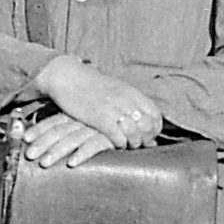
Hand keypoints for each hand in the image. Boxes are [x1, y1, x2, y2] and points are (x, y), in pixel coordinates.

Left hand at [22, 112, 118, 168]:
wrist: (137, 126)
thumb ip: (71, 130)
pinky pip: (95, 145)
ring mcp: (97, 128)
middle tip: (29, 155)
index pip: (54, 121)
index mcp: (77, 115)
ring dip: (57, 151)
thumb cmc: (108, 129)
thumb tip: (47, 142)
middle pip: (59, 130)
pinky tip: (72, 163)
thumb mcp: (87, 125)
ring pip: (73, 138)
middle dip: (42, 143)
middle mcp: (85, 120)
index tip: (25, 138)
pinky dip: (82, 154)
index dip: (39, 129)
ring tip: (44, 163)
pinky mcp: (111, 137)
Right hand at [31, 56, 162, 151]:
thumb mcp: (116, 90)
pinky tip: (116, 144)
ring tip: (127, 146)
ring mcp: (112, 108)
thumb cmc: (92, 87)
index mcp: (131, 92)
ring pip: (134, 132)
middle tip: (138, 144)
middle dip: (145, 139)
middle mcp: (125, 100)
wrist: (68, 77)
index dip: (154, 130)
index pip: (155, 116)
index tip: (148, 136)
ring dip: (133, 143)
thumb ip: (131, 105)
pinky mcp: (98, 117)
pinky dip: (119, 143)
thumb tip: (142, 122)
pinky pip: (117, 136)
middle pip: (147, 126)